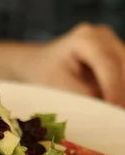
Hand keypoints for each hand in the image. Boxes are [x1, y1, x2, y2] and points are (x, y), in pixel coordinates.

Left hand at [0, 24, 124, 106]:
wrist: (37, 64)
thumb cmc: (44, 75)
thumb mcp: (61, 88)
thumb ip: (87, 98)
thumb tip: (110, 112)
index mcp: (85, 39)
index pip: (109, 66)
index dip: (115, 90)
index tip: (116, 113)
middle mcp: (103, 36)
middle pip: (124, 67)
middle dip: (123, 93)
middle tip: (118, 118)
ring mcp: (112, 43)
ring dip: (123, 93)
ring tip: (117, 115)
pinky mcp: (117, 54)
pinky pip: (124, 73)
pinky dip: (122, 90)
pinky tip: (116, 107)